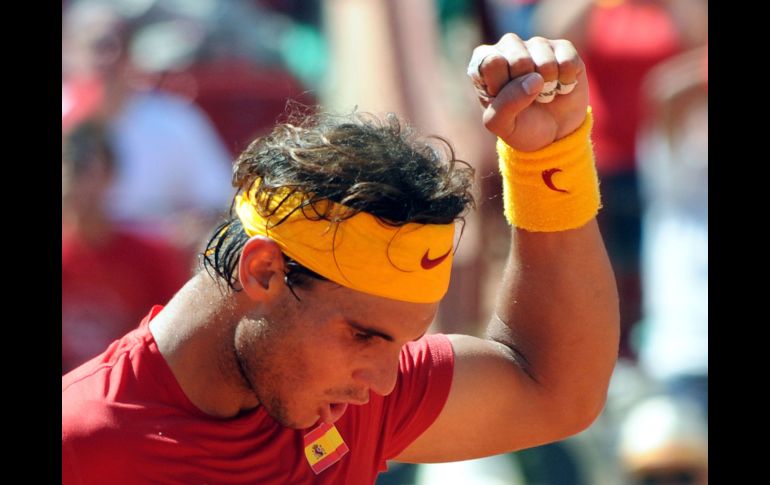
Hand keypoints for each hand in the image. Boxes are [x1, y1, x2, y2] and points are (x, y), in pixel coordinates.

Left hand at [468, 34, 588, 151]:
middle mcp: (508, 46)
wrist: (552, 133)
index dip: (502, 86)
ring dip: (548, 87)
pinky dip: (566, 81)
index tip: (504, 99)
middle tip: (527, 97)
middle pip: (519, 60)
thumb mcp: (501, 125)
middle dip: (526, 88)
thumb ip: (505, 106)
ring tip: (543, 92)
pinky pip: (567, 61)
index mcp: (484, 61)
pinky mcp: (563, 47)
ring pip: (545, 61)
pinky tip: (560, 85)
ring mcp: (536, 44)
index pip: (492, 63)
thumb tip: (534, 80)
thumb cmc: (520, 125)